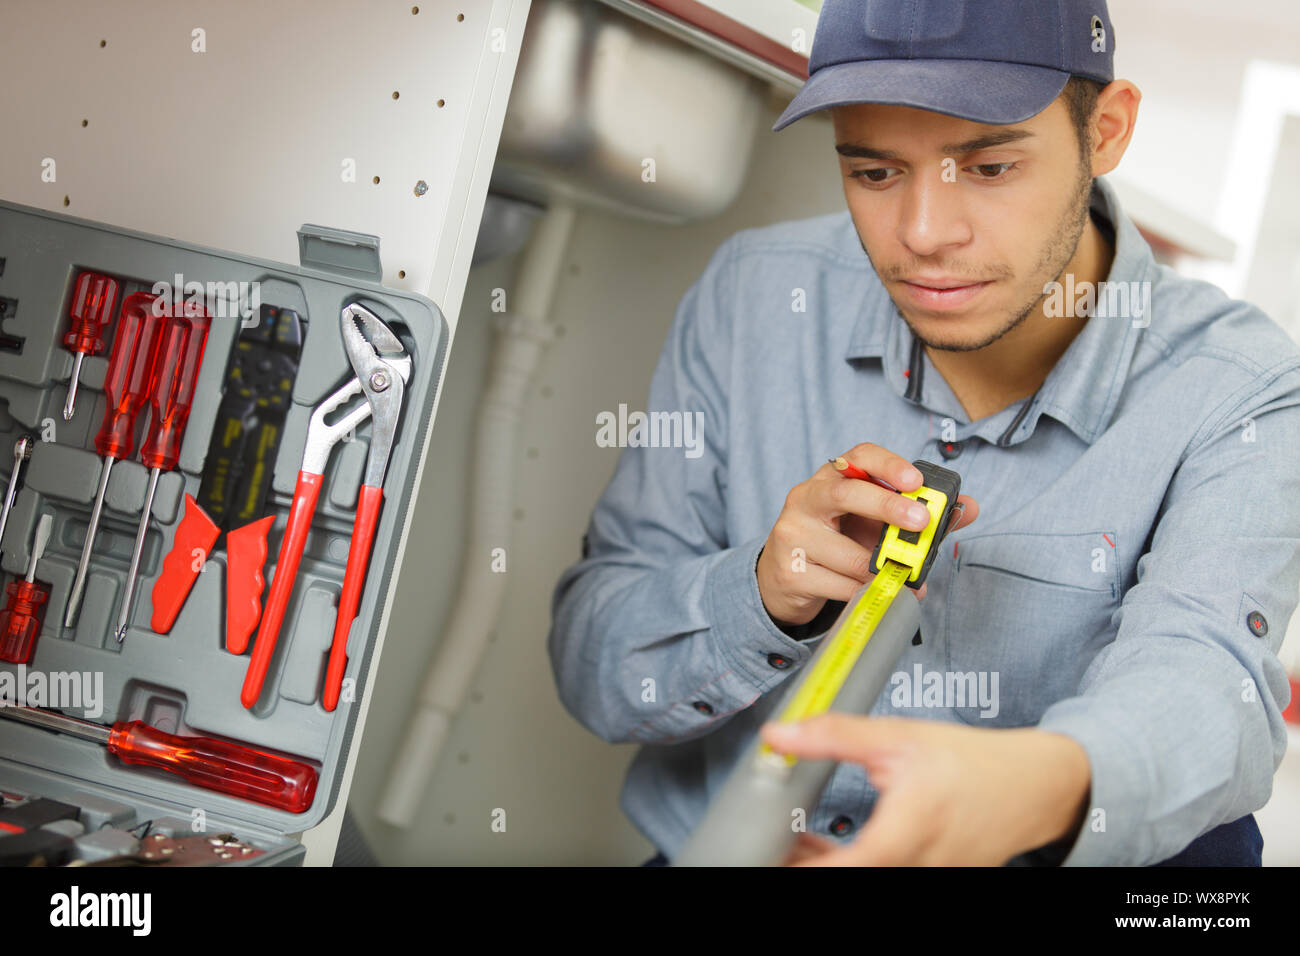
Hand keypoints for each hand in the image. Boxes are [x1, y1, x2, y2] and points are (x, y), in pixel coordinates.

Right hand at [756, 443, 978, 626]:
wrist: (784, 577)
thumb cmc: (836, 542)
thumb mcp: (872, 523)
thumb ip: (916, 514)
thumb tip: (968, 509)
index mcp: (831, 479)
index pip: (858, 457)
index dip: (888, 465)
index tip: (916, 480)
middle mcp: (806, 499)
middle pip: (844, 494)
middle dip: (887, 506)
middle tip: (922, 521)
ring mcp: (793, 534)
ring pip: (846, 554)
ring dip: (880, 569)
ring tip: (904, 578)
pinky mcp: (790, 570)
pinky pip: (838, 584)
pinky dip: (864, 592)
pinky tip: (874, 593)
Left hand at [759, 714, 1090, 865]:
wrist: (1033, 786)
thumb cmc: (970, 762)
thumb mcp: (897, 737)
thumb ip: (834, 736)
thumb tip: (780, 734)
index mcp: (901, 839)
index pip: (835, 873)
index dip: (796, 866)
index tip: (765, 852)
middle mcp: (914, 870)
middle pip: (842, 879)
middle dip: (800, 864)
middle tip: (772, 842)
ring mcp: (926, 878)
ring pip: (860, 880)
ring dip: (822, 865)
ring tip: (795, 840)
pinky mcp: (930, 878)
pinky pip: (880, 876)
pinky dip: (850, 864)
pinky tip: (829, 845)